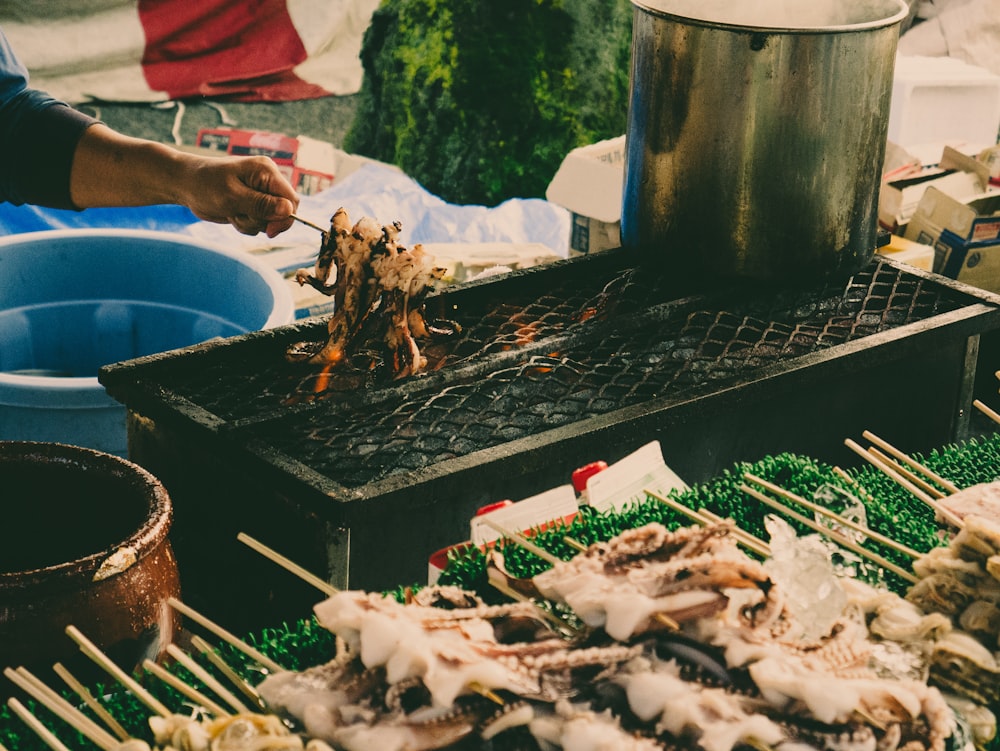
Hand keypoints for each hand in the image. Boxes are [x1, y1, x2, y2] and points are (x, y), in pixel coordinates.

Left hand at [69, 125, 300, 237]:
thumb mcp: (232, 196)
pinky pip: (258, 223)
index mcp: (266, 171)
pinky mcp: (251, 204)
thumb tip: (288, 210)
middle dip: (264, 221)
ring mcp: (259, 193)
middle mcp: (266, 181)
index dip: (285, 218)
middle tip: (242, 217)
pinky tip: (230, 214)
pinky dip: (245, 224)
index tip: (269, 231)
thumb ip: (261, 204)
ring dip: (251, 223)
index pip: (291, 199)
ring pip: (269, 220)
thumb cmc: (204, 185)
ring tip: (231, 212)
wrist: (183, 184)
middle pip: (283, 212)